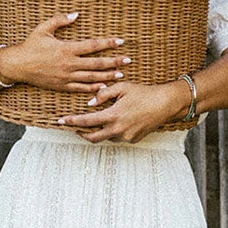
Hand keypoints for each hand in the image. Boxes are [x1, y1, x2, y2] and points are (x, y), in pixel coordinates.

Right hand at [0, 12, 130, 91]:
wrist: (17, 66)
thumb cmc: (30, 45)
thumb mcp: (43, 29)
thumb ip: (60, 20)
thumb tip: (76, 14)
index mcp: (66, 49)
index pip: (92, 46)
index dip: (107, 43)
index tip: (120, 41)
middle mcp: (69, 64)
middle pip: (96, 64)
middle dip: (114, 62)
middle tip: (128, 60)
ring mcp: (66, 77)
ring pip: (92, 78)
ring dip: (107, 76)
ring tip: (121, 74)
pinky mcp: (62, 86)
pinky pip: (80, 88)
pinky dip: (93, 89)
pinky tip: (103, 87)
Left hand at [58, 78, 190, 141]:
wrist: (165, 103)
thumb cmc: (144, 93)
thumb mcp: (122, 88)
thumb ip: (103, 94)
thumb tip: (90, 102)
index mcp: (113, 115)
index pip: (86, 121)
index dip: (72, 121)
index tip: (61, 121)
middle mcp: (118, 129)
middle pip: (92, 137)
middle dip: (81, 133)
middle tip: (74, 127)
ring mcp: (126, 136)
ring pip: (106, 137)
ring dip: (99, 131)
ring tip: (96, 121)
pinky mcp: (134, 139)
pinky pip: (118, 137)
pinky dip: (113, 131)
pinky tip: (116, 121)